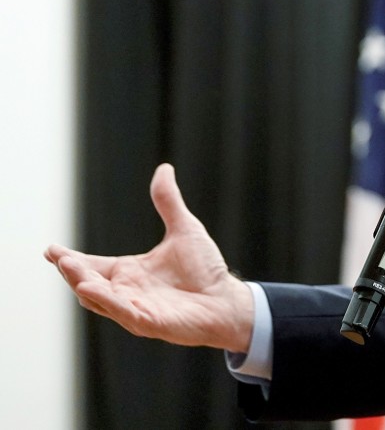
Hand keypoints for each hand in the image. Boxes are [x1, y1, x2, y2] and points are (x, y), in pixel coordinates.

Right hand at [44, 163, 254, 352]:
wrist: (228, 301)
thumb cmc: (206, 270)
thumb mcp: (184, 229)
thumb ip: (169, 202)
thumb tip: (164, 168)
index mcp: (129, 272)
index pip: (92, 265)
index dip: (69, 258)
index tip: (50, 249)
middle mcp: (127, 291)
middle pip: (89, 282)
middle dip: (72, 270)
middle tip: (58, 257)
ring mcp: (136, 308)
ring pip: (100, 299)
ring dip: (83, 284)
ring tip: (68, 267)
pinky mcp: (150, 322)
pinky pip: (124, 312)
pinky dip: (107, 301)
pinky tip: (91, 289)